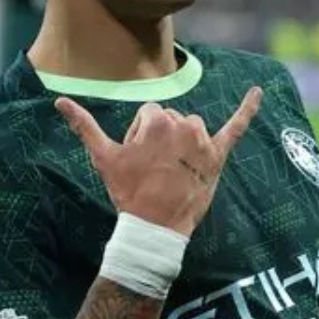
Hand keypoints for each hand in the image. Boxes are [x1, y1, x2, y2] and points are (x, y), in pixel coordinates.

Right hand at [57, 86, 261, 235]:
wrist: (154, 227)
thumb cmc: (127, 192)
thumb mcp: (103, 157)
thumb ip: (84, 125)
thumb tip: (59, 100)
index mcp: (155, 121)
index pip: (149, 114)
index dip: (140, 136)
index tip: (139, 160)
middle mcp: (182, 125)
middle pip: (171, 119)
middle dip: (162, 139)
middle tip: (154, 170)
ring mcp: (203, 141)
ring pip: (192, 127)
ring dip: (184, 142)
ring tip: (173, 170)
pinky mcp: (218, 156)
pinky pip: (236, 128)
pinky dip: (248, 109)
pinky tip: (259, 92)